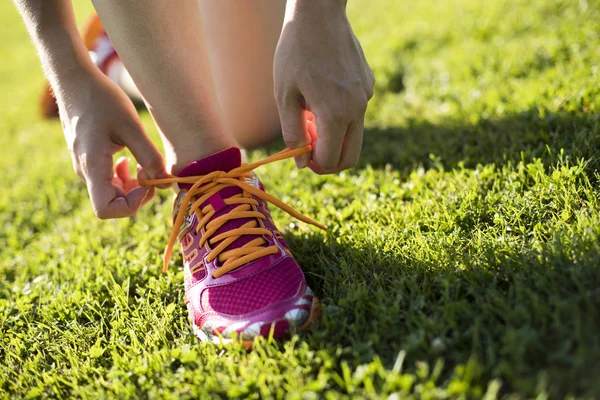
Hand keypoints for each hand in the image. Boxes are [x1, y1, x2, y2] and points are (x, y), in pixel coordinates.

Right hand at [59, 69, 167, 218]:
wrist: (75, 81)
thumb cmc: (101, 100)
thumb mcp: (131, 126)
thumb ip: (149, 155)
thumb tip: (165, 181)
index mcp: (92, 167)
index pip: (106, 210)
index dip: (131, 205)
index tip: (147, 183)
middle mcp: (86, 172)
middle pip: (113, 203)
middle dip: (138, 193)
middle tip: (153, 171)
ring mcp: (86, 167)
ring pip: (112, 192)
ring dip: (133, 185)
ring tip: (144, 163)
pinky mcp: (89, 160)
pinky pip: (108, 180)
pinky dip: (125, 176)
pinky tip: (132, 160)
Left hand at [274, 0, 374, 173]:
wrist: (319, 15)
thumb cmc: (295, 53)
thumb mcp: (285, 96)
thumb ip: (293, 133)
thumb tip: (302, 164)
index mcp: (335, 114)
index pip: (331, 160)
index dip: (314, 165)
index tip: (301, 158)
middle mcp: (357, 108)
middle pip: (351, 155)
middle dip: (330, 161)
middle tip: (310, 151)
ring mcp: (366, 96)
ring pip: (354, 134)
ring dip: (334, 136)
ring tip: (310, 113)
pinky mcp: (368, 84)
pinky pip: (356, 111)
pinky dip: (340, 115)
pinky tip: (322, 92)